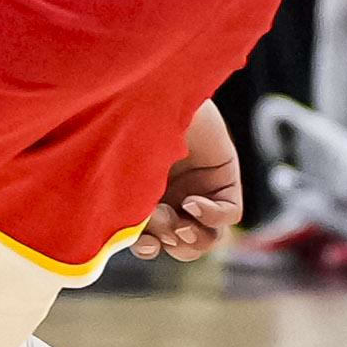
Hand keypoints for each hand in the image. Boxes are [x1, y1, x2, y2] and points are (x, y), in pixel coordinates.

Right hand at [132, 101, 241, 260]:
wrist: (141, 96)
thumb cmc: (116, 136)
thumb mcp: (117, 184)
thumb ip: (128, 219)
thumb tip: (147, 249)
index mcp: (142, 196)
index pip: (155, 239)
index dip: (151, 249)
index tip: (144, 245)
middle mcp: (172, 194)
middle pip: (186, 244)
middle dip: (173, 242)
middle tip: (161, 222)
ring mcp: (201, 187)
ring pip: (211, 236)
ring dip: (193, 237)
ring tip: (178, 219)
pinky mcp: (224, 176)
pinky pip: (229, 214)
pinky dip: (212, 216)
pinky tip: (193, 203)